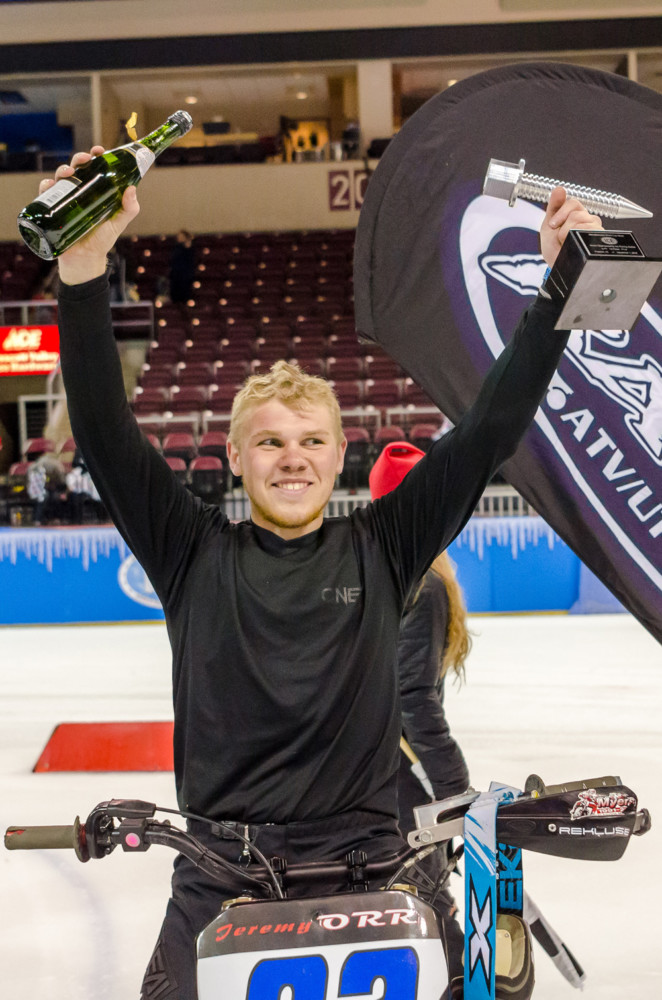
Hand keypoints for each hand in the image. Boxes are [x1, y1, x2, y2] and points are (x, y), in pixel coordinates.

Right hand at [38, 147, 140, 285]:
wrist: (85, 258)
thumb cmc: (102, 239)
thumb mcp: (118, 223)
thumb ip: (129, 208)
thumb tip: (132, 188)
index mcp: (97, 190)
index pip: (96, 168)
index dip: (97, 156)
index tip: (99, 151)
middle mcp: (81, 191)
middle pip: (78, 168)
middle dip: (79, 159)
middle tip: (84, 160)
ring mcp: (66, 199)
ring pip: (61, 177)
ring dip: (63, 169)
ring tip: (68, 173)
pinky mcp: (53, 209)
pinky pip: (46, 193)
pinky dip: (46, 186)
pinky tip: (50, 186)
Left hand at [540, 186, 602, 266]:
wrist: (558, 266)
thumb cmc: (555, 248)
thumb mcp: (549, 225)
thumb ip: (554, 207)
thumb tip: (559, 188)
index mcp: (577, 213)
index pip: (573, 202)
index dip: (561, 212)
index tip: (553, 225)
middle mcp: (588, 219)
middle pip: (577, 213)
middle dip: (563, 227)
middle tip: (559, 238)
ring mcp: (595, 229)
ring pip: (582, 222)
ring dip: (568, 235)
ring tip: (566, 243)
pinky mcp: (599, 239)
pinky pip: (588, 232)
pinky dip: (576, 239)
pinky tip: (574, 245)